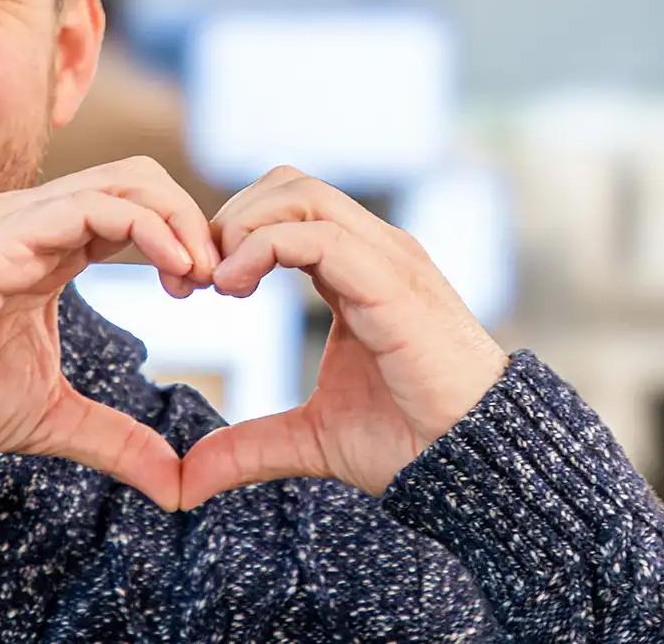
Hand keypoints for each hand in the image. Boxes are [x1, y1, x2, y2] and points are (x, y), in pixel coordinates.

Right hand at [0, 156, 217, 509]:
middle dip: (192, 219)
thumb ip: (117, 441)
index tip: (208, 289)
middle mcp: (40, 219)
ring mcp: (25, 217)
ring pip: (129, 180)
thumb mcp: (57, 420)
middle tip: (217, 277)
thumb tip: (175, 486)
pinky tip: (176, 269)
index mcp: (51, 247)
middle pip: (141, 179)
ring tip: (202, 274)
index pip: (135, 209)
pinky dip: (151, 228)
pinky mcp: (12, 230)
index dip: (182, 239)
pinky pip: (99, 205)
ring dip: (180, 220)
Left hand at [179, 166, 507, 508]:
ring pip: (301, 193)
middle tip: (198, 280)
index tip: (195, 288)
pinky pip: (319, 234)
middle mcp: (374, 250)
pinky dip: (263, 247)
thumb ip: (250, 445)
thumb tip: (191, 478)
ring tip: (218, 283)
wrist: (472, 463)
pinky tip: (235, 288)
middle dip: (229, 219)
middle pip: (287, 184)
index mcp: (358, 269)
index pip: (286, 208)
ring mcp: (387, 258)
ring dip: (243, 227)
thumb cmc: (408, 441)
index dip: (231, 235)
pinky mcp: (391, 282)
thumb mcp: (310, 439)